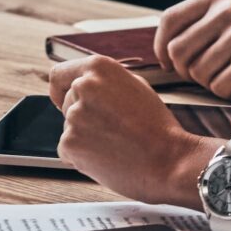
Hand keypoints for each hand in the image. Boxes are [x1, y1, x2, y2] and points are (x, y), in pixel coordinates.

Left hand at [49, 56, 213, 206]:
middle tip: (111, 131)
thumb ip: (104, 81)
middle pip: (66, 103)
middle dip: (82, 117)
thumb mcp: (135, 86)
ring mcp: (74, 115)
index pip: (58, 75)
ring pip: (69, 127)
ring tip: (115, 145)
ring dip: (84, 137)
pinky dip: (81, 157)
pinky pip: (67, 149)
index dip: (60, 90)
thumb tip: (79, 82)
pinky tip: (107, 158)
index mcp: (97, 67)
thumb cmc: (157, 126)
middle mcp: (81, 86)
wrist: (171, 162)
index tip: (64, 101)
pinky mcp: (70, 142)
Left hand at [153, 0, 230, 98]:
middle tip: (205, 76)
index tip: (166, 62)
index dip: (161, 45)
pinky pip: (219, 87)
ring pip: (197, 72)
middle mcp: (226, 10)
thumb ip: (208, 18)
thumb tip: (167, 45)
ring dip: (211, 83)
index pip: (170, 19)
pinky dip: (229, 93)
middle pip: (178, 50)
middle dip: (185, 71)